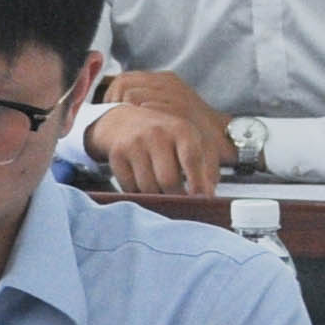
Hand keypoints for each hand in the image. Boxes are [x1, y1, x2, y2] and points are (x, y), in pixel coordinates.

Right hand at [94, 74, 229, 194]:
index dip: (198, 183)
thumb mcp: (190, 142)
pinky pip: (129, 187)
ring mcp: (134, 144)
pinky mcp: (116, 155)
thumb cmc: (165, 137)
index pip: (192, 159)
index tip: (203, 200)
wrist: (123, 120)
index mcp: (181, 130)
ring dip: (157, 197)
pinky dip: (138, 193)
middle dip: (177, 198)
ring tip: (163, 193)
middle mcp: (156, 134)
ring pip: (148, 187)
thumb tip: (208, 196)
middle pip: (168, 180)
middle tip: (182, 204)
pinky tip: (144, 186)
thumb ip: (206, 167)